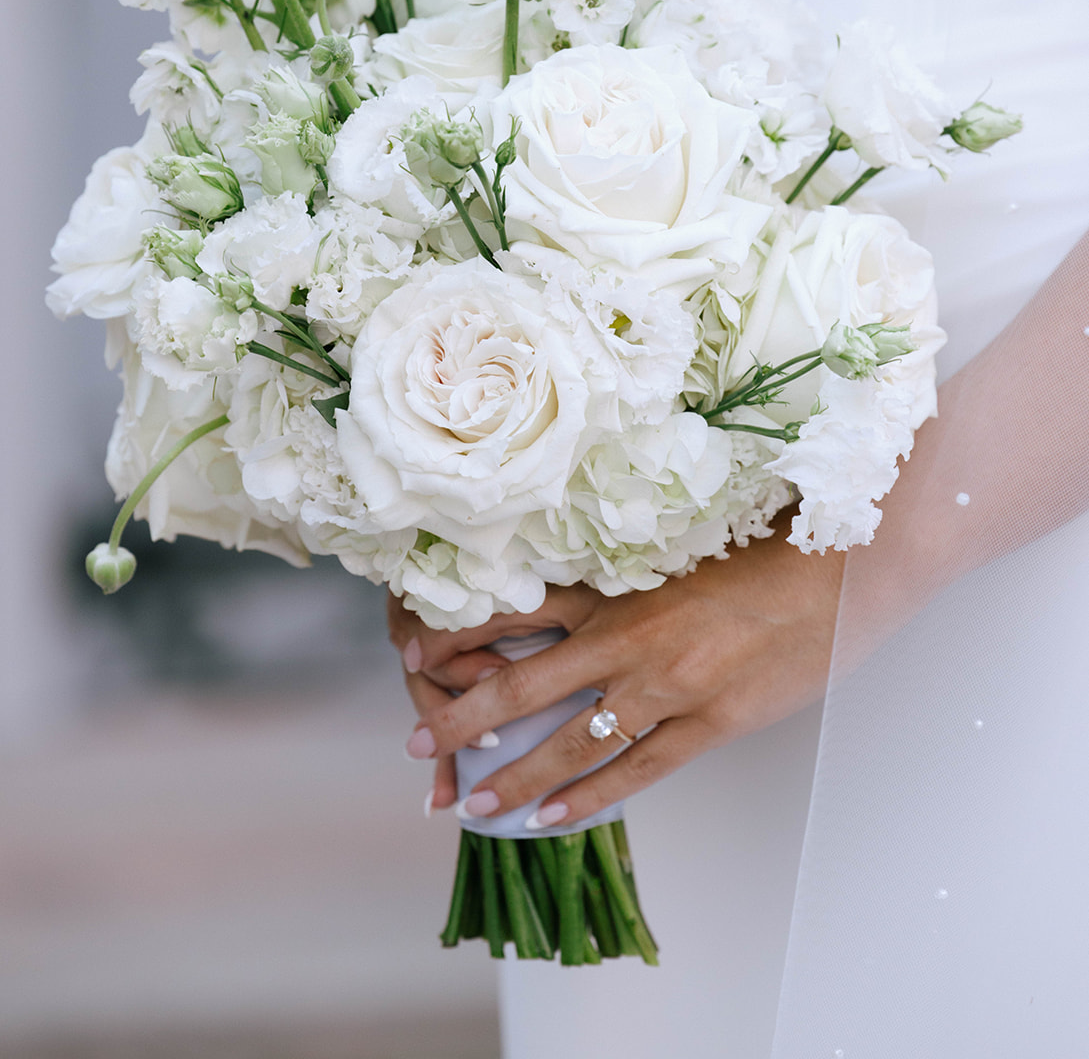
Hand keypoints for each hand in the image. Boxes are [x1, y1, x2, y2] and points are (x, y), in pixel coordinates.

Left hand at [388, 520, 844, 829]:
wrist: (837, 573)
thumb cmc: (763, 552)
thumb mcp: (677, 552)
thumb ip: (625, 580)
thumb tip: (576, 599)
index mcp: (617, 588)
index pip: (516, 609)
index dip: (461, 633)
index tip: (415, 651)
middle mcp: (627, 640)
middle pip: (523, 685)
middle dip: (462, 718)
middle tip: (417, 742)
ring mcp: (666, 687)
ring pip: (570, 743)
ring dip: (515, 778)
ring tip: (470, 802)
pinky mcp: (708, 724)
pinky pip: (635, 773)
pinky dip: (588, 800)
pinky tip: (551, 822)